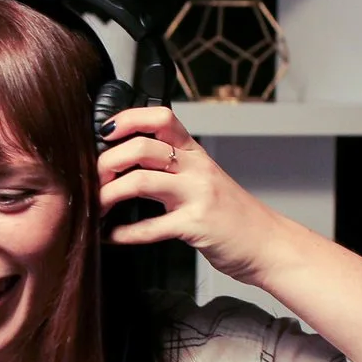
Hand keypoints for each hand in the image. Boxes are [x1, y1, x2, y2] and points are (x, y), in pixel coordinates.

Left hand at [97, 107, 286, 283]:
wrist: (269, 244)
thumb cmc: (233, 216)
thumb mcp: (205, 181)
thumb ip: (174, 169)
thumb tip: (129, 164)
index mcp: (195, 154)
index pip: (161, 118)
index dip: (129, 118)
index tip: (105, 131)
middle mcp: (196, 169)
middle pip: (142, 148)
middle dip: (107, 162)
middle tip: (93, 178)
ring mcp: (197, 195)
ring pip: (141, 181)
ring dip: (108, 194)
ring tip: (96, 206)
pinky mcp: (195, 226)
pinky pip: (150, 227)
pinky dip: (124, 233)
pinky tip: (111, 235)